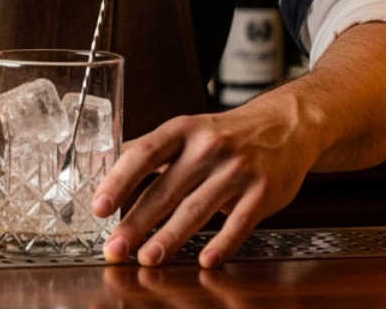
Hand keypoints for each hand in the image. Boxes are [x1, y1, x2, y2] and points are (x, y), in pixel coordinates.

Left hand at [92, 87, 320, 269]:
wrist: (286, 125)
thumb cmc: (227, 134)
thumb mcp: (187, 130)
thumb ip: (151, 151)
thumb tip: (104, 167)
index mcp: (183, 130)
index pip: (143, 154)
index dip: (118, 181)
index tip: (99, 207)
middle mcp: (208, 147)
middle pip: (165, 189)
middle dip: (136, 223)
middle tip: (115, 248)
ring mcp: (237, 170)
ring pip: (197, 209)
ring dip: (169, 237)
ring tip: (148, 259)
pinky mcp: (263, 192)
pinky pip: (239, 223)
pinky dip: (222, 244)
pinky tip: (205, 260)